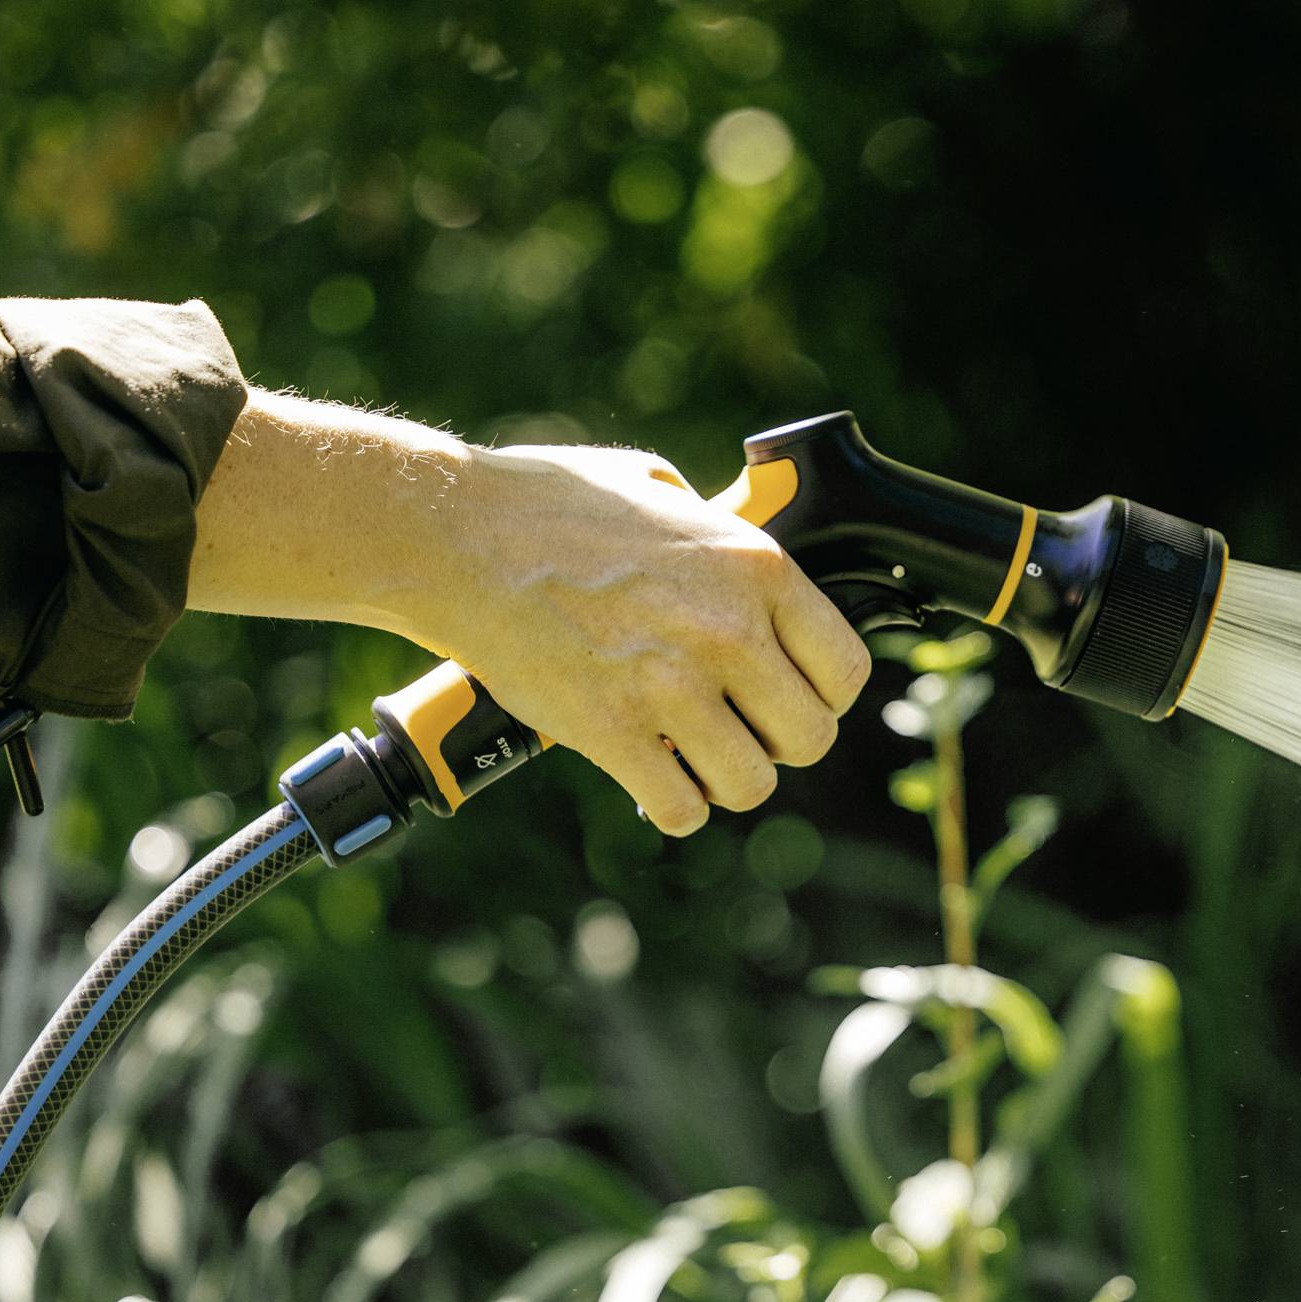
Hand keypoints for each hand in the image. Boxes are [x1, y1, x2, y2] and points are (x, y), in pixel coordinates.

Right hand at [190, 394, 872, 833]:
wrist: (454, 536)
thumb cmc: (547, 504)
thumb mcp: (661, 492)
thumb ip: (716, 537)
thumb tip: (739, 567)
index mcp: (756, 567)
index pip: (845, 669)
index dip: (821, 695)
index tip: (786, 698)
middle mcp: (729, 629)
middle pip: (810, 738)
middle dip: (775, 745)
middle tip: (734, 731)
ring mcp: (672, 685)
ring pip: (752, 785)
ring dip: (722, 782)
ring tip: (688, 758)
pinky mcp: (613, 732)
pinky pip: (681, 809)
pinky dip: (670, 807)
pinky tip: (648, 780)